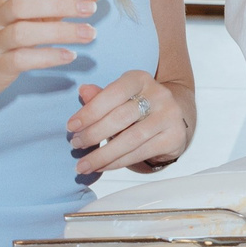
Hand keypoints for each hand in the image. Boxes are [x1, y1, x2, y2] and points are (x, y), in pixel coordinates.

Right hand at [0, 0, 107, 104]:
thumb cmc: (4, 33)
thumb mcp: (33, 11)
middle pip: (25, 2)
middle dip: (61, 3)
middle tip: (91, 9)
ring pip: (22, 32)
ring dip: (59, 32)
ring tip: (89, 34)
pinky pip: (20, 60)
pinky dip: (46, 58)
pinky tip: (70, 56)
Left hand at [69, 69, 191, 175]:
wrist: (172, 120)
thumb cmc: (137, 109)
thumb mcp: (118, 99)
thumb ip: (100, 97)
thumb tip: (83, 91)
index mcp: (140, 79)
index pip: (114, 93)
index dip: (90, 111)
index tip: (71, 127)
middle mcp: (159, 94)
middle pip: (121, 117)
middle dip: (94, 134)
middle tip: (75, 145)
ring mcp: (169, 116)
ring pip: (131, 139)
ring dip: (103, 154)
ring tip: (84, 164)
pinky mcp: (174, 137)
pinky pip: (140, 153)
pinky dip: (117, 162)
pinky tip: (102, 167)